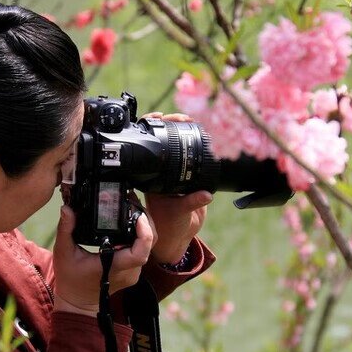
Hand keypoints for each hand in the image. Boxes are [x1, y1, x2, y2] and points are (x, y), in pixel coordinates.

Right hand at [51, 204, 153, 314]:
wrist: (78, 301)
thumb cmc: (70, 278)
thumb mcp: (63, 252)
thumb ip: (66, 229)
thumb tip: (67, 208)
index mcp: (113, 267)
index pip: (140, 253)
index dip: (144, 234)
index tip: (138, 217)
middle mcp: (128, 271)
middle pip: (148, 245)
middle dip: (146, 222)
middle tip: (134, 203)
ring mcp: (133, 273)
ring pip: (148, 247)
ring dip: (144, 227)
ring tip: (132, 209)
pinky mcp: (134, 271)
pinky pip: (143, 250)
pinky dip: (140, 236)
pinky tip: (130, 222)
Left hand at [142, 111, 212, 265]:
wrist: (179, 234)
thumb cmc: (170, 225)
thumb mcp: (179, 213)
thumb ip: (191, 202)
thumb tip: (205, 194)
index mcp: (149, 177)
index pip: (146, 148)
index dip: (149, 129)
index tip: (158, 117)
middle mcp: (157, 171)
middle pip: (158, 140)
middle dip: (168, 123)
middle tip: (179, 116)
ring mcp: (170, 171)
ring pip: (172, 143)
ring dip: (180, 129)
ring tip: (188, 118)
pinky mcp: (185, 173)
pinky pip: (187, 153)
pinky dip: (191, 140)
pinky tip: (198, 130)